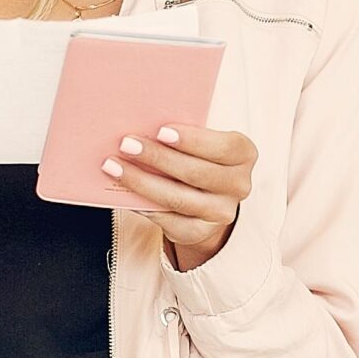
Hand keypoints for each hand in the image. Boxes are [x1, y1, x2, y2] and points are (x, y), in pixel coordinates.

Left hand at [105, 124, 255, 271]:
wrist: (206, 198)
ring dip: (142, 181)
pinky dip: (144, 206)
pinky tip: (124, 194)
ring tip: (114, 166)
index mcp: (244, 154)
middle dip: (158, 158)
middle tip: (126, 144)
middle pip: (196, 173)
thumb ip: (182, 135)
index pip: (223, 147)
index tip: (160, 130)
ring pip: (178, 198)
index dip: (192, 140)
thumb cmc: (198, 157)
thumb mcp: (200, 142)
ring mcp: (222, 212)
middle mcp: (239, 185)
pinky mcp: (201, 231)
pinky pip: (168, 220)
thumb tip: (142, 126)